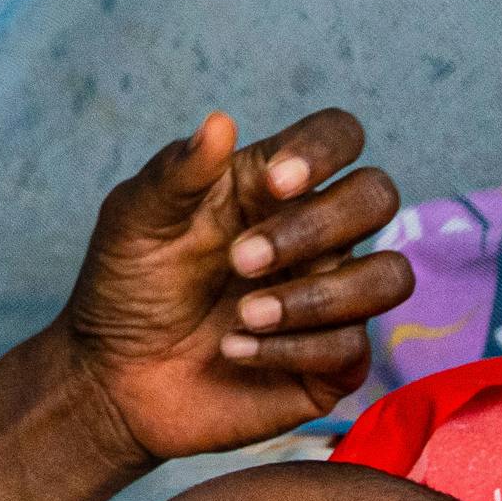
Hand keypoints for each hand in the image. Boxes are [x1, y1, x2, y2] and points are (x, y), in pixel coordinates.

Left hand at [54, 109, 410, 462]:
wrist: (112, 378)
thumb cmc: (127, 286)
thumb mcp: (135, 222)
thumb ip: (176, 173)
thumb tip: (220, 122)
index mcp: (272, 186)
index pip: (339, 136)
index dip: (324, 149)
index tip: (275, 182)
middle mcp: (315, 236)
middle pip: (377, 197)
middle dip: (316, 226)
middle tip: (239, 260)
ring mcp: (329, 298)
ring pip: (389, 276)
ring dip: (318, 295)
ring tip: (243, 314)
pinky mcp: (330, 363)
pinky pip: (353, 347)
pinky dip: (292, 348)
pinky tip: (235, 350)